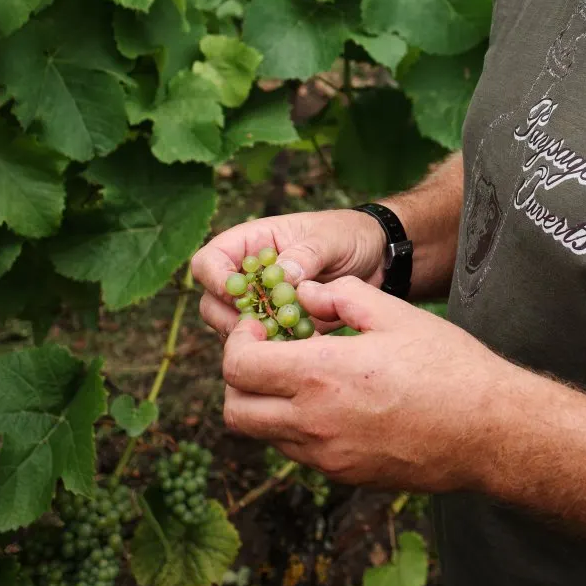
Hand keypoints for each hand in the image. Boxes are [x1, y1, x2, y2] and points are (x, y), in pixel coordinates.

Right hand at [191, 209, 387, 340]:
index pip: (208, 262)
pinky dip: (278, 351)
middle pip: (212, 303)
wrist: (377, 258)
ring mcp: (261, 303)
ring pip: (234, 329)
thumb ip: (306, 254)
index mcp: (252, 243)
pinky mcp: (279, 327)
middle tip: (266, 326)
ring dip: (256, 338)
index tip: (240, 295)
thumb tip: (283, 274)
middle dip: (233, 319)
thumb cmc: (349, 235)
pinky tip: (303, 348)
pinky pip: (264, 345)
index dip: (215, 280)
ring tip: (289, 336)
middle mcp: (248, 275)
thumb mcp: (330, 238)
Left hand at [220, 277, 513, 491]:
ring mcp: (327, 457)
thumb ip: (341, 297)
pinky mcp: (345, 476)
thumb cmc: (448, 366)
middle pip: (235, 411)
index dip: (238, 342)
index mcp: (319, 376)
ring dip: (268, 404)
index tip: (261, 328)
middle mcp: (313, 424)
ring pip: (264, 436)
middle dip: (240, 379)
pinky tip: (333, 402)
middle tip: (269, 354)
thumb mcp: (395, 313)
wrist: (488, 430)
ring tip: (303, 376)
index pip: (238, 367)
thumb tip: (304, 293)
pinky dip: (298, 427)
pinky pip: (299, 453)